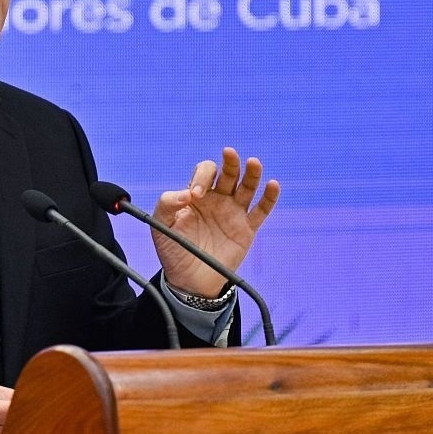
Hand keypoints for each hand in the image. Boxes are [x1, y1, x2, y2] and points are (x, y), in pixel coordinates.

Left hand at [152, 147, 279, 296]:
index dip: (201, 177)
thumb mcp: (160, 225)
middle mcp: (217, 199)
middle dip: (230, 163)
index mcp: (197, 194)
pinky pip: (261, 211)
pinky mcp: (246, 229)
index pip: (204, 172)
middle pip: (228, 174)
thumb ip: (166, 204)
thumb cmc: (174, 249)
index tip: (195, 195)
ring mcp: (233, 213)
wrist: (188, 280)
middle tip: (229, 153)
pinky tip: (272, 184)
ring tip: (253, 162)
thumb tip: (186, 193)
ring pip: (247, 188)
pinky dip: (269, 198)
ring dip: (252, 174)